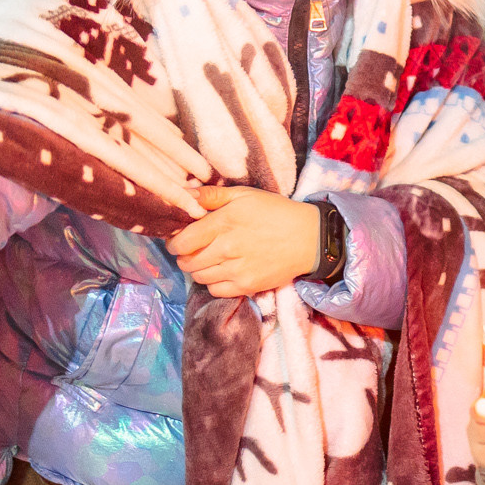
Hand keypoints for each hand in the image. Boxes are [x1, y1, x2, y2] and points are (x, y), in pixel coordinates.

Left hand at [169, 186, 321, 297]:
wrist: (309, 238)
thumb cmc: (275, 212)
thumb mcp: (245, 195)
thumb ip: (212, 195)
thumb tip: (184, 194)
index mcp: (224, 223)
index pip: (182, 242)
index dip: (175, 242)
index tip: (179, 240)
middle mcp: (227, 248)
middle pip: (187, 261)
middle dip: (184, 256)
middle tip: (193, 250)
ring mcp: (237, 270)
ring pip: (198, 277)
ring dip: (198, 269)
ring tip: (209, 259)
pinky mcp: (247, 286)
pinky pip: (215, 290)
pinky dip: (213, 282)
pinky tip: (222, 271)